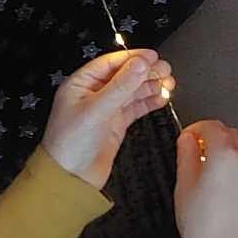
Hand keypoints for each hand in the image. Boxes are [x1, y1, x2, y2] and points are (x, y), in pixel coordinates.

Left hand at [43, 49, 172, 189]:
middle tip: (165, 70)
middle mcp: (94, 94)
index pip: (111, 62)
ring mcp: (106, 110)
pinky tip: (160, 98)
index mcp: (81, 85)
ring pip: (133, 90)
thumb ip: (121, 85)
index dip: (133, 57)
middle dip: (146, 71)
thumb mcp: (96, 110)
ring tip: (168, 83)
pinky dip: (149, 101)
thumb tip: (140, 63)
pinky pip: (136, 107)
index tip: (152, 56)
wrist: (70, 181)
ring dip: (150, 85)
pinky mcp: (115, 124)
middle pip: (125, 75)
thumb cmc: (69, 145)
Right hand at [174, 118, 237, 237]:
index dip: (197, 129)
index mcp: (224, 154)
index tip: (189, 137)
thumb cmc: (202, 226)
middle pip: (232, 133)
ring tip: (228, 151)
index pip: (211, 127)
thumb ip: (186, 156)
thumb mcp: (183, 187)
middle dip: (215, 136)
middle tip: (201, 149)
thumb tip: (188, 138)